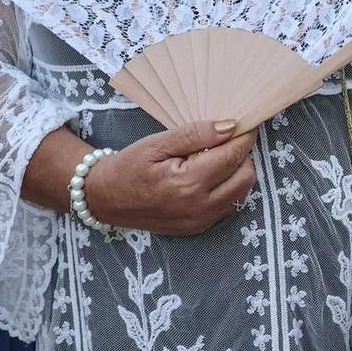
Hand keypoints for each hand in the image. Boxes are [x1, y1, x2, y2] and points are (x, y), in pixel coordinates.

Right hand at [87, 120, 257, 236]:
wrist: (105, 199)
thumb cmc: (128, 167)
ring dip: (238, 171)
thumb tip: (230, 126)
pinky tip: (210, 175)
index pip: (233, 155)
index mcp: (188, 184)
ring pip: (241, 191)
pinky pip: (229, 205)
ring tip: (216, 156)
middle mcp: (199, 207)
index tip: (246, 122)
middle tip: (225, 139)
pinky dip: (228, 187)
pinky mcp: (198, 228)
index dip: (244, 136)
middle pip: (245, 175)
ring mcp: (200, 221)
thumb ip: (195, 134)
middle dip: (242, 154)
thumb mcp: (157, 144)